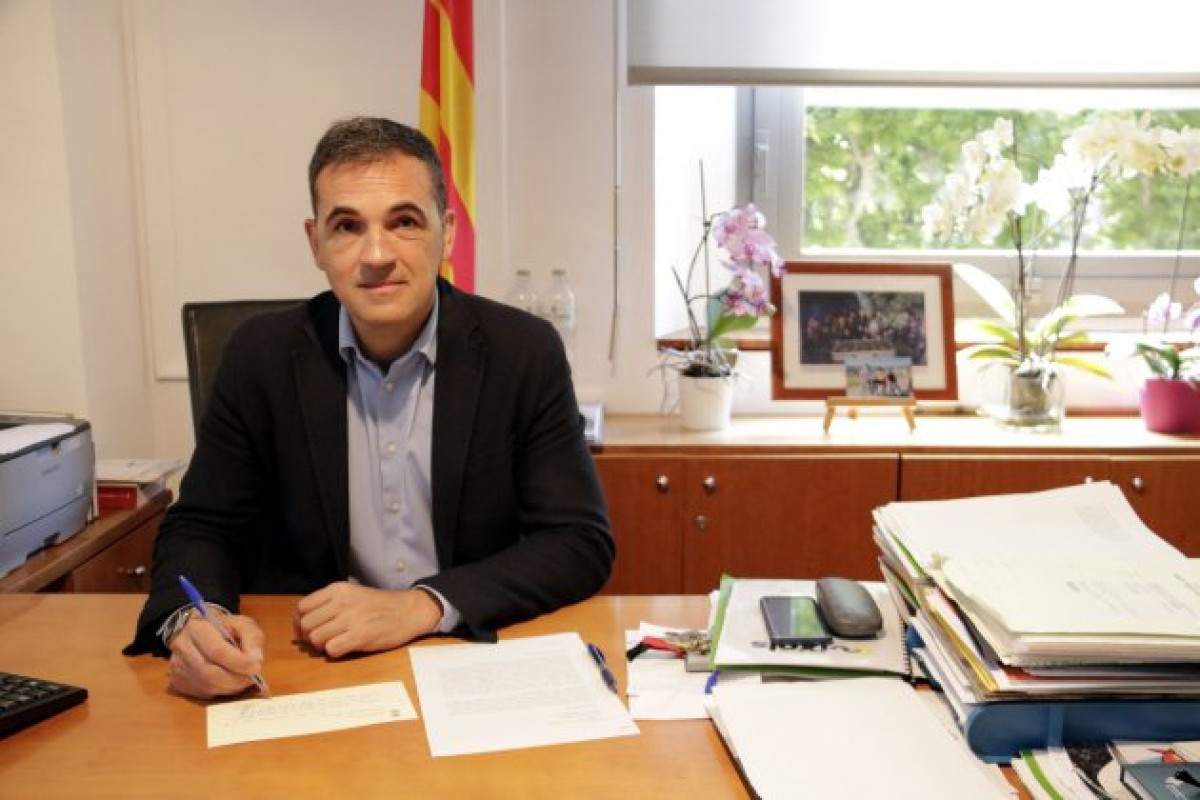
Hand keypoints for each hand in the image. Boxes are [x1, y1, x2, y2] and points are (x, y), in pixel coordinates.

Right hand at [167, 612, 265, 699]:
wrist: (198, 630)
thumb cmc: (223, 627)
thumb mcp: (242, 624)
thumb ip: (252, 639)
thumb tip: (257, 660)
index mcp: (197, 628)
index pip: (217, 651)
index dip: (238, 663)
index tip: (256, 667)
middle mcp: (182, 647)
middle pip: (210, 673)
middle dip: (236, 679)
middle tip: (252, 679)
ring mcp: (177, 666)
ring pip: (206, 686)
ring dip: (230, 688)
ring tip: (243, 681)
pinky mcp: (178, 681)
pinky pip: (202, 693)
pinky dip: (220, 692)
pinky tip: (229, 683)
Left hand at [293, 582, 441, 657]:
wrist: (408, 611)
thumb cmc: (379, 605)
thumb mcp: (352, 594)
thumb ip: (329, 604)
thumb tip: (303, 623)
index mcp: (338, 590)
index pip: (302, 607)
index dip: (299, 623)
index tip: (305, 631)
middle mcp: (341, 602)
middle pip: (306, 625)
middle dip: (310, 637)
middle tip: (322, 640)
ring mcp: (351, 619)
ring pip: (316, 639)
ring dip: (322, 646)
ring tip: (335, 643)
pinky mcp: (360, 636)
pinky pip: (331, 650)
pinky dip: (335, 652)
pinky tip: (345, 647)